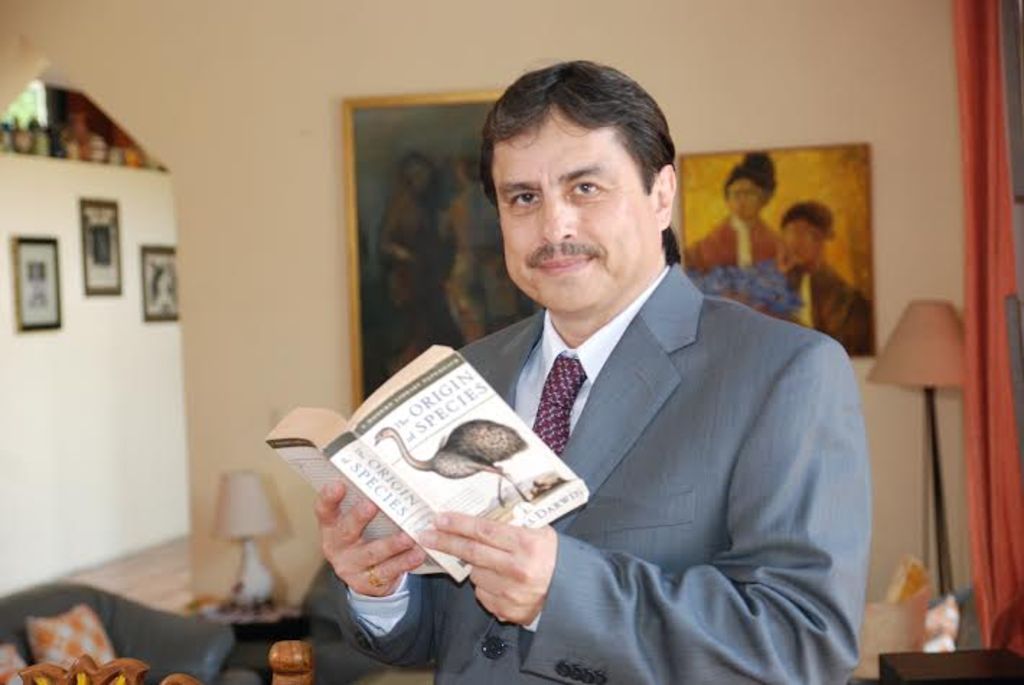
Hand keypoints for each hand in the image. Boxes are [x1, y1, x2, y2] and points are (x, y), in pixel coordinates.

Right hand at [315, 481, 426, 595]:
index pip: (324, 511)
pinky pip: (389, 571)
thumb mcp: (355, 523)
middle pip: (347, 531)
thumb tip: (386, 474)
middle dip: (359, 517)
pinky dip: (405, 562)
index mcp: (331, 528)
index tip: (338, 484)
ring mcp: (351, 566)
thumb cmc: (362, 539)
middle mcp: (338, 547)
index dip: (329, 498)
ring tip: (408, 536)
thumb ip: (363, 502)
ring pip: (372, 553)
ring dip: (391, 544)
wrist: (364, 577)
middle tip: (372, 505)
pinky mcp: (367, 582)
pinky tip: (418, 554)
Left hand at [420, 513, 556, 625]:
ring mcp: (511, 592)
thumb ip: (514, 527)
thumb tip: (478, 520)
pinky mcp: (507, 610)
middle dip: (446, 542)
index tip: (439, 518)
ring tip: (492, 563)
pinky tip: (501, 581)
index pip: (484, 530)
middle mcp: (517, 569)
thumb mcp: (541, 534)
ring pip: (475, 574)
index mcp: (526, 544)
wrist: (572, 594)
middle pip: (471, 552)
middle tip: (426, 535)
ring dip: (475, 567)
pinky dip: (486, 585)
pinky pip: (483, 593)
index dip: (459, 524)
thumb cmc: (555, 559)